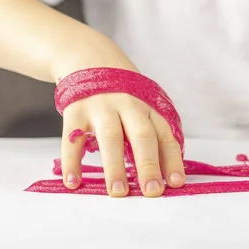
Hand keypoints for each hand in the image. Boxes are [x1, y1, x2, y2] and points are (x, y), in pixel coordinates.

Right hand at [60, 92, 185, 196]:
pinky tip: (74, 182)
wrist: (88, 57)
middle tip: (152, 191)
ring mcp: (101, 106)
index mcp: (148, 105)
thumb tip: (164, 170)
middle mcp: (128, 104)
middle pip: (142, 135)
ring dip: (115, 166)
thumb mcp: (141, 102)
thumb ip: (151, 130)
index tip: (176, 183)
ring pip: (111, 137)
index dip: (172, 159)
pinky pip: (72, 139)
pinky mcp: (75, 110)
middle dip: (148, 164)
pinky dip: (72, 161)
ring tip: (118, 192)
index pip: (164, 134)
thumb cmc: (121, 91)